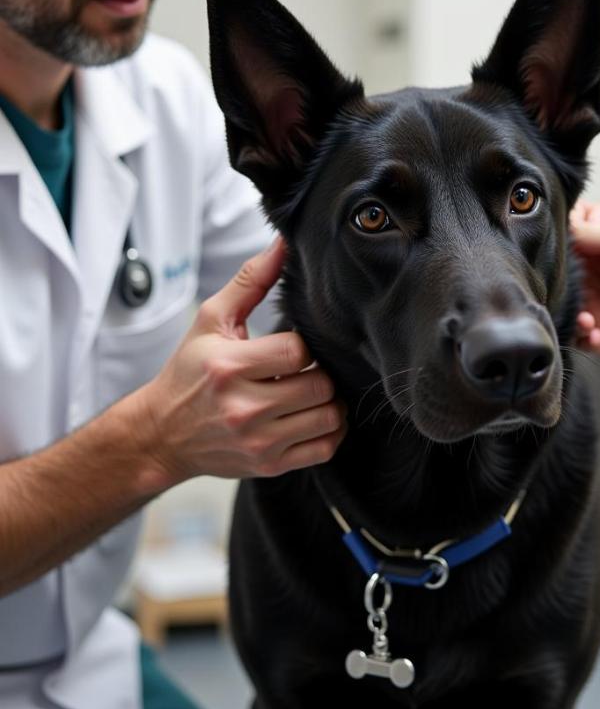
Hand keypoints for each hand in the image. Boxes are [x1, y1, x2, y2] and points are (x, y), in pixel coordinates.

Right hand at [135, 237, 344, 481]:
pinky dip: (330, 430)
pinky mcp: (269, 466)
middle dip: (320, 372)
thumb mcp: (211, 321)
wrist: (161, 434)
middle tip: (305, 369)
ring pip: (329, 416)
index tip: (291, 346)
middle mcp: (244, 409)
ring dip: (328, 400)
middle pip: (320, 385)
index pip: (298, 352)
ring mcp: (259, 442)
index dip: (304, 346)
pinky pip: (325, 448)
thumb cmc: (189, 371)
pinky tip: (313, 416)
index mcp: (229, 368)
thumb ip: (251, 281)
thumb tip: (284, 243)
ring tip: (310, 390)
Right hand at [569, 202, 599, 359]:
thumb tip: (557, 225)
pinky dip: (582, 336)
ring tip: (585, 315)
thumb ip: (588, 232)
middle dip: (555, 288)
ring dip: (568, 315)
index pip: (557, 251)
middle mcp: (590, 284)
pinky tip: (593, 328)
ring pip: (563, 315)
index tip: (555, 248)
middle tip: (562, 286)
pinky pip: (581, 342)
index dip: (551, 250)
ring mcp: (596, 312)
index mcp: (592, 255)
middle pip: (555, 286)